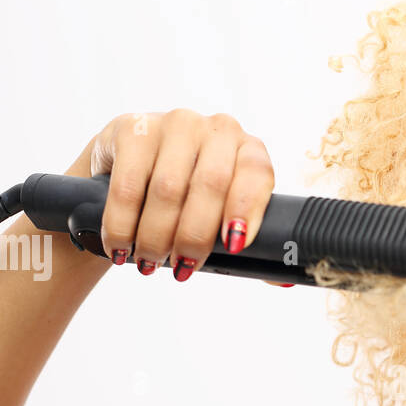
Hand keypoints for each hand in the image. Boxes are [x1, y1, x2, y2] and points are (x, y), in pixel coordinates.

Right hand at [87, 109, 275, 281]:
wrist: (129, 165)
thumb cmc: (188, 197)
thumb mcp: (222, 214)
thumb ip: (254, 245)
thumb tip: (283, 281)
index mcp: (248, 149)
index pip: (257, 173)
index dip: (247, 210)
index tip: (233, 246)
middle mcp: (216, 130)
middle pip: (210, 185)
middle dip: (195, 236)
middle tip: (183, 267)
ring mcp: (174, 124)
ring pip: (168, 189)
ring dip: (156, 236)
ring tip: (148, 261)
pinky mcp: (132, 129)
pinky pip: (128, 186)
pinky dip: (122, 224)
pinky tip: (121, 246)